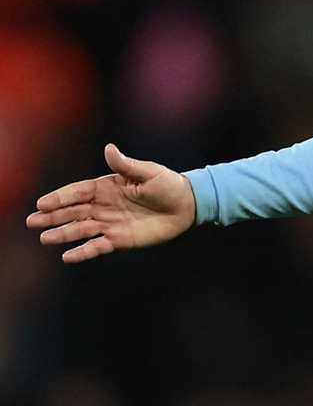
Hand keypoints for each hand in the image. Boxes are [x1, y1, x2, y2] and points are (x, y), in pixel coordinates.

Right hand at [25, 144, 196, 262]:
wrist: (187, 206)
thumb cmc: (168, 185)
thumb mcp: (148, 172)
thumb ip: (126, 165)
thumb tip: (109, 149)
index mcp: (106, 187)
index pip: (78, 192)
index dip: (60, 198)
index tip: (41, 203)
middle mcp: (103, 206)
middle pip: (72, 212)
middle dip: (52, 217)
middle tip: (31, 222)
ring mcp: (109, 223)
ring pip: (80, 230)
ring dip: (62, 234)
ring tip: (44, 238)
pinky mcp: (119, 240)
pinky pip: (97, 246)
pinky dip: (83, 252)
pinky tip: (67, 256)